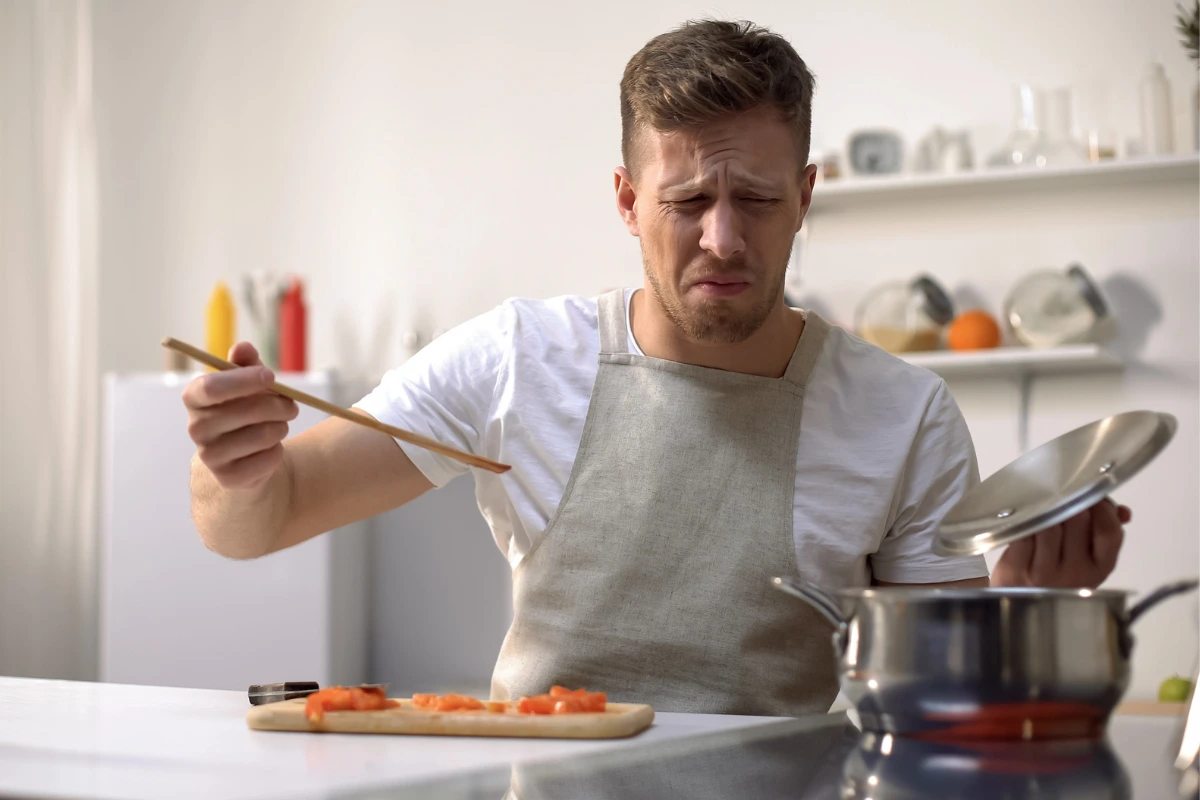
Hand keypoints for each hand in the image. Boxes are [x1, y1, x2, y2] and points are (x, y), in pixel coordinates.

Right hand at [182, 342, 298, 489]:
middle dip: (278, 405)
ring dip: (281, 427)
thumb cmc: (246, 408)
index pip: (212, 387)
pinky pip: (269, 458)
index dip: (245, 380)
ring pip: (263, 434)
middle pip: (247, 410)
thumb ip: (246, 364)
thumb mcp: (248, 382)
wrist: (244, 454)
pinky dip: (278, 450)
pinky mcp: (228, 478)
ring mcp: (209, 455)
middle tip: (291, 405)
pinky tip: (270, 448)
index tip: (271, 376)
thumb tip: (243, 347)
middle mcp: (196, 427)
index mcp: (194, 397)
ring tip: (279, 425)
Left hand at [990, 499, 1129, 588]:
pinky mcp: (1017, 566)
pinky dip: (1025, 521)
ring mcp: (1044, 571)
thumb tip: (1122, 511)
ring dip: (1046, 511)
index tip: (1093, 496)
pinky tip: (1026, 520)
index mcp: (1100, 568)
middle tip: (1062, 497)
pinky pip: (1024, 532)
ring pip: (1049, 524)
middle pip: (1077, 520)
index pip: (1109, 532)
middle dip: (1070, 503)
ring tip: (1043, 508)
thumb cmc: (1059, 577)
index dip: (1103, 508)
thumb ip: (1105, 535)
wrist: (1022, 605)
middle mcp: (1075, 572)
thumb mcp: (1088, 562)